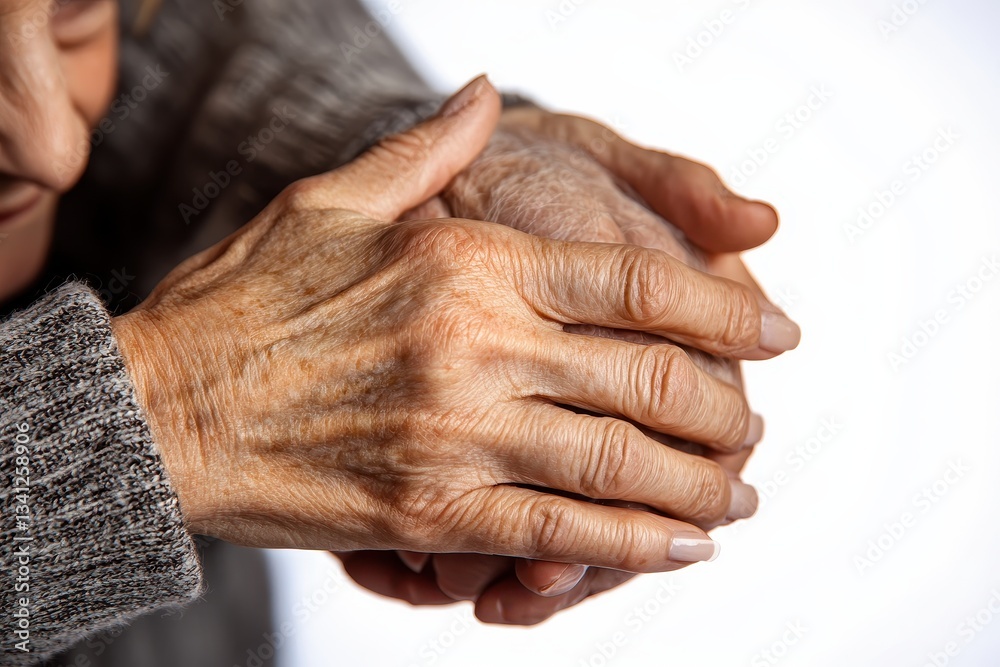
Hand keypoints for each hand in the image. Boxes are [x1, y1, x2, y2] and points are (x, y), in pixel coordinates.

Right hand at [111, 78, 779, 569]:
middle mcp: (479, 350)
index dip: (726, 310)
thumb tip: (488, 90)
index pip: (639, 285)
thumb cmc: (247, 299)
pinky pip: (561, 538)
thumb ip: (431, 148)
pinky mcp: (432, 517)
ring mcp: (459, 440)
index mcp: (470, 264)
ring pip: (622, 472)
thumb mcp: (335, 198)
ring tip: (739, 501)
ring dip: (702, 492)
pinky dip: (635, 549)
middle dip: (729, 411)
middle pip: (654, 383)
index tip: (777, 331)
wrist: (163, 409)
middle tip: (759, 425)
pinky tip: (680, 550)